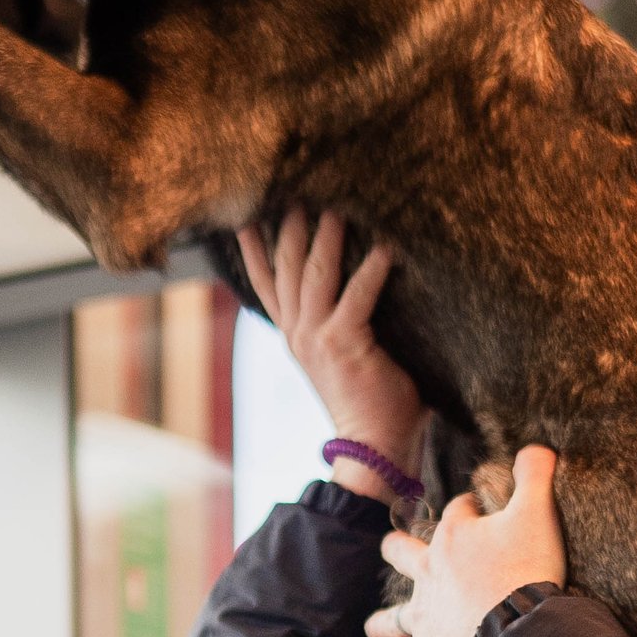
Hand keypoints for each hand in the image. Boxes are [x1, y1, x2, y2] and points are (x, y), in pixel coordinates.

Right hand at [248, 209, 424, 499]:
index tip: (249, 211)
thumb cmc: (377, 401)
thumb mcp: (349, 354)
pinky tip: (387, 245)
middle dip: (289, 224)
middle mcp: (297, 333)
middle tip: (299, 187)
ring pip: (312, 271)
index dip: (255, 245)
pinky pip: (357, 294)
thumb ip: (347, 320)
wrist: (375, 449)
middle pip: (283, 266)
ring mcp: (315, 338)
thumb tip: (369, 277)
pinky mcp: (344, 344)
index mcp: (294, 335)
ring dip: (325, 234)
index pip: (266, 280)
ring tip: (338, 203)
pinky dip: (372, 267)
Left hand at [367, 448, 564, 636]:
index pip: (458, 512)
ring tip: (370, 628)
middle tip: (395, 547)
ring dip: (382, 623)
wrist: (516, 627)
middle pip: (403, 553)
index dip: (470, 508)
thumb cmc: (527, 569)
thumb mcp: (537, 510)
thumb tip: (538, 443)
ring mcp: (426, 617)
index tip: (478, 508)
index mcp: (454, 536)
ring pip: (395, 618)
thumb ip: (536, 472)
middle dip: (399, 548)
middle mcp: (430, 573)